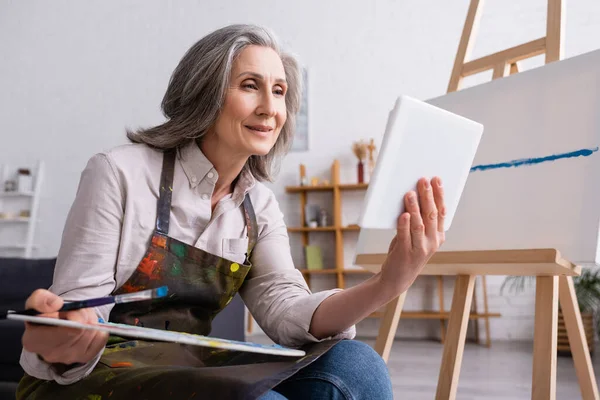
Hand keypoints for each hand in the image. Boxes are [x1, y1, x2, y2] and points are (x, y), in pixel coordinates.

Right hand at [21, 289, 107, 365]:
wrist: (53, 328)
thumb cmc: (44, 315)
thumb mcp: (36, 302)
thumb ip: (40, 299)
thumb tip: (57, 304)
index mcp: (34, 341)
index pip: (67, 330)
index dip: (74, 315)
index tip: (71, 310)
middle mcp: (51, 354)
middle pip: (82, 329)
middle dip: (83, 314)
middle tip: (77, 310)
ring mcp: (69, 358)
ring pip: (93, 332)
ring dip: (91, 319)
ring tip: (81, 317)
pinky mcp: (84, 357)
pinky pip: (102, 338)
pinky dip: (98, 328)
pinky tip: (88, 326)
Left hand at [378, 176, 445, 295]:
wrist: (397, 278)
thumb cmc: (407, 251)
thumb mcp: (417, 236)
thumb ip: (419, 220)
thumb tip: (413, 195)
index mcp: (438, 236)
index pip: (442, 212)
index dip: (440, 195)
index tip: (437, 179)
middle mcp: (432, 242)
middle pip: (431, 215)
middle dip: (428, 196)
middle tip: (423, 180)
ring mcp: (420, 248)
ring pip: (419, 224)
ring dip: (415, 207)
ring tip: (410, 193)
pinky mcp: (405, 253)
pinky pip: (405, 235)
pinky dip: (404, 224)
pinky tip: (403, 213)